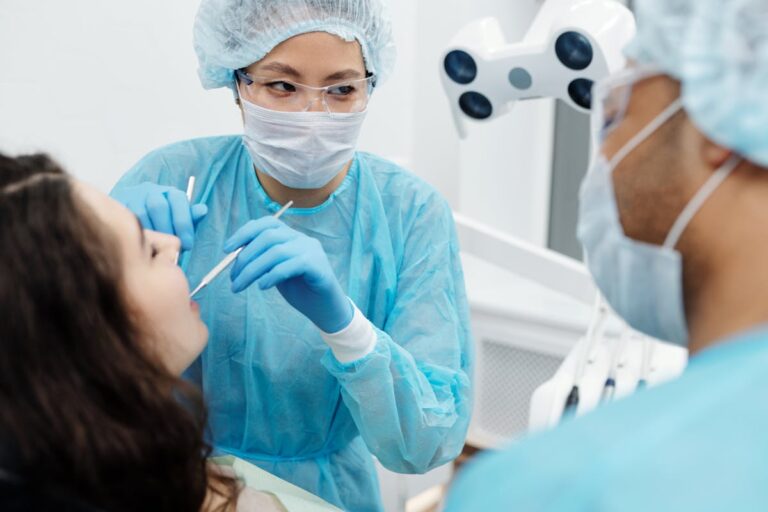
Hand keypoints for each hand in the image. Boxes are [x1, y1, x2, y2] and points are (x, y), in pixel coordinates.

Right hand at [112, 182, 207, 250]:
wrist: (132, 219)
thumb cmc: (163, 222)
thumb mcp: (179, 221)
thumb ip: (190, 218)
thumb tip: (202, 210)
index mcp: (170, 193)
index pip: (179, 200)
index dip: (184, 223)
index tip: (187, 244)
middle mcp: (152, 191)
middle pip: (159, 206)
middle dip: (166, 229)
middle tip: (170, 247)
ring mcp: (134, 197)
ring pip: (141, 213)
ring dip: (151, 234)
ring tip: (156, 248)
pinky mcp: (119, 205)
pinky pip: (126, 219)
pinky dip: (135, 234)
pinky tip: (142, 244)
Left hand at [224, 216, 353, 332]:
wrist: (325, 309)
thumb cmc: (299, 290)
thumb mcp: (275, 272)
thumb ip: (261, 261)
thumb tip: (234, 257)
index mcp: (291, 236)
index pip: (266, 224)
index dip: (244, 233)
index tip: (227, 249)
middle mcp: (302, 239)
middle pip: (268, 237)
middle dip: (245, 257)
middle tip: (233, 277)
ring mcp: (312, 251)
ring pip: (276, 252)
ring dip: (253, 270)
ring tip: (240, 286)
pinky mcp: (318, 266)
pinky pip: (290, 265)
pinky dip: (272, 275)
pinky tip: (262, 286)